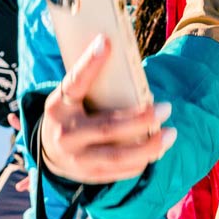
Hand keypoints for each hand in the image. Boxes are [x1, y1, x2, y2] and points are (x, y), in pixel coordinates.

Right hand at [39, 35, 175, 184]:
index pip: (74, 82)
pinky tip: (158, 150)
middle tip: (167, 108)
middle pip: (108, 128)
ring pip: (118, 156)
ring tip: (171, 133)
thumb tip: (114, 49)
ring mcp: (76, 159)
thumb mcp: (68, 95)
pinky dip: (141, 161)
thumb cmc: (69, 113)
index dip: (90, 63)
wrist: (47, 150)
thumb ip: (88, 81)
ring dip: (149, 146)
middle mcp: (66, 134)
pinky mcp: (88, 175)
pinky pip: (120, 171)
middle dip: (141, 119)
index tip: (106, 42)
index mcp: (59, 106)